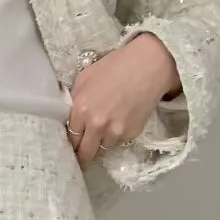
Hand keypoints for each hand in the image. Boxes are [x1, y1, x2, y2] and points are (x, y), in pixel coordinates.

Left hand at [67, 34, 180, 166]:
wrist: (149, 65)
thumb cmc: (115, 66)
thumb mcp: (85, 78)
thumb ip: (75, 101)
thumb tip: (70, 118)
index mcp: (81, 110)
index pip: (71, 139)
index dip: (72, 142)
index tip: (74, 144)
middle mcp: (96, 125)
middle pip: (85, 154)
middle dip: (83, 154)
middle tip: (84, 151)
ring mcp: (115, 132)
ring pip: (103, 147)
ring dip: (103, 140)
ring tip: (109, 123)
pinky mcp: (131, 134)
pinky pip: (119, 140)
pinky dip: (119, 134)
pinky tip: (123, 117)